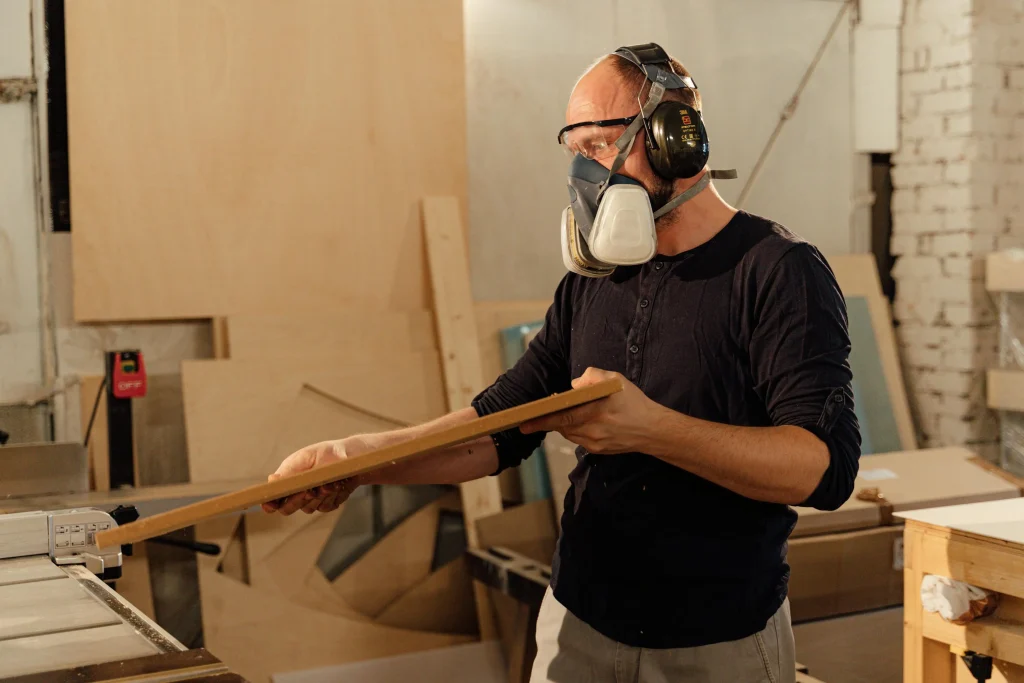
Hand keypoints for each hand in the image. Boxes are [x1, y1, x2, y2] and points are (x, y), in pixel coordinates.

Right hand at [261, 438, 365, 515]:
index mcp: (288, 477)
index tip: (271, 505)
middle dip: (300, 499)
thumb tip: (272, 479)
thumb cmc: (329, 453)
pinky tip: (339, 485)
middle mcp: (296, 490)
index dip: (269, 503)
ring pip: (309, 508)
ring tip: (332, 481)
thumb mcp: (310, 458)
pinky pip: (326, 507)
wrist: (354, 458)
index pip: (273, 496)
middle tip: (311, 490)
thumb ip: (292, 472)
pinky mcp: (325, 503)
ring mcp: (311, 498)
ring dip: (322, 495)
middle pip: (287, 508)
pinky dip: (333, 496)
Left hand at [519, 368, 661, 453]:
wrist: (652, 430)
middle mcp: (593, 430)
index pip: (562, 417)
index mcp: (596, 412)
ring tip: (559, 415)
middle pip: (562, 427)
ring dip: (562, 425)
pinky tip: (577, 423)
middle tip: (532, 419)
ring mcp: (595, 443)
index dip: (541, 420)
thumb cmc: (634, 402)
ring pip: (569, 434)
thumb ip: (592, 377)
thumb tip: (574, 385)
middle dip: (547, 422)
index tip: (524, 422)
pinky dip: (574, 431)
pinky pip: (578, 440)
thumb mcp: (616, 380)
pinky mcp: (598, 451)